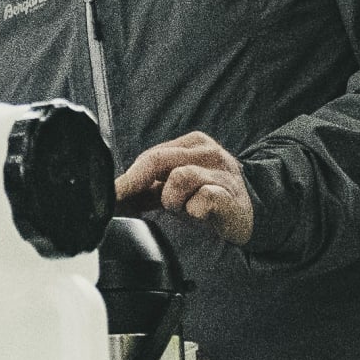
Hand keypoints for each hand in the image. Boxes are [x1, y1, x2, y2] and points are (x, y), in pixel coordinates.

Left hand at [114, 133, 255, 247]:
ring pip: (179, 179)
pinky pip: (202, 201)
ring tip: (183, 208)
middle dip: (135, 183)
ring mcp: (221, 172)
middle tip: (123, 201)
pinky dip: (194, 210)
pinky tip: (201, 213)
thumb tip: (114, 196)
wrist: (251, 214)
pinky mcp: (230, 196)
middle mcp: (207, 152)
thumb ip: (148, 187)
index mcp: (192, 144)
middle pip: (158, 160)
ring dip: (172, 200)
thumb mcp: (176, 188)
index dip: (126, 177)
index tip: (108, 194)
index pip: (150, 155)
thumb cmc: (209, 198)